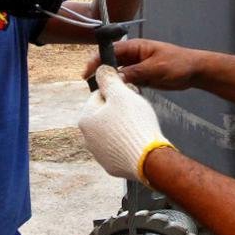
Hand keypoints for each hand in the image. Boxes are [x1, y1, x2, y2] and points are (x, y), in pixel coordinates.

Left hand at [78, 66, 171, 183]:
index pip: (100, 95)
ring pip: (112, 131)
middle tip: (137, 111)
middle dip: (120, 110)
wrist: (148, 159)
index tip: (130, 96)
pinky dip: (128, 143)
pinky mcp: (111, 165)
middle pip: (105, 114)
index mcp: (86, 118)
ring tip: (140, 127)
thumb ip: (109, 79)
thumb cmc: (135, 124)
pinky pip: (119, 148)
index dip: (117, 92)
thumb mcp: (121, 94)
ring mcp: (99, 154)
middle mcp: (87, 137)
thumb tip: (100, 69)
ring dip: (124, 126)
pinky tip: (138, 141)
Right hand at [83, 38, 200, 89]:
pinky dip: (121, 89)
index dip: (97, 61)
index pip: (110, 51)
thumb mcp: (156, 68)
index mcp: (135, 47)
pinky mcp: (141, 78)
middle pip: (111, 63)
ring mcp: (137, 67)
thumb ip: (136, 72)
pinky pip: (127, 83)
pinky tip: (116, 98)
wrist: (195, 72)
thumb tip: (116, 77)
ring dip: (111, 83)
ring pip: (118, 75)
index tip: (87, 72)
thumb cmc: (178, 64)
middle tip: (91, 87)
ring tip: (101, 95)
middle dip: (101, 74)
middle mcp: (133, 56)